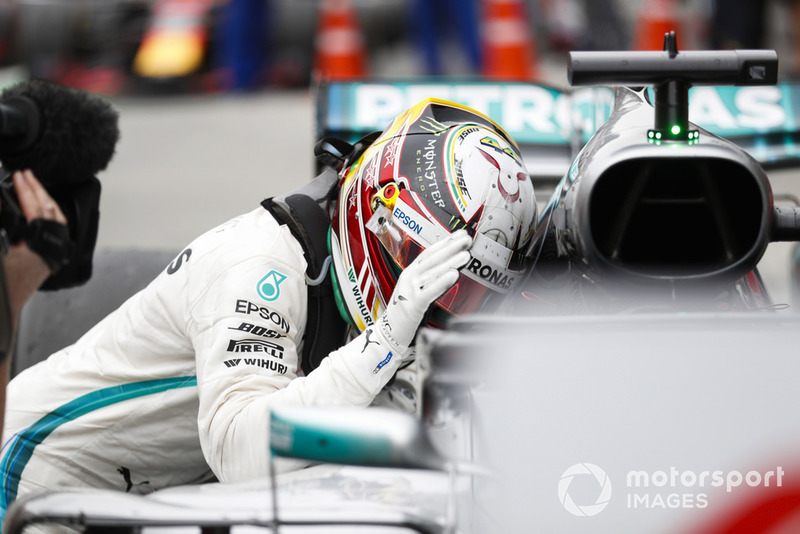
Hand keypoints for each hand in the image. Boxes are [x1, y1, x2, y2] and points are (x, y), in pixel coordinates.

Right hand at [3, 170, 67, 319]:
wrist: (6, 309)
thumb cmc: (6, 283)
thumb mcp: (1, 249)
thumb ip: (1, 219)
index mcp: (39, 246)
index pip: (36, 210)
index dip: (25, 191)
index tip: (18, 176)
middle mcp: (51, 249)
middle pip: (50, 211)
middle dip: (37, 190)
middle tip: (26, 174)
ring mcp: (53, 253)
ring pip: (56, 220)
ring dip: (43, 200)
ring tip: (32, 185)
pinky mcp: (50, 257)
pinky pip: (54, 229)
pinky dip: (46, 215)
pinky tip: (38, 208)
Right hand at [376, 229, 471, 352]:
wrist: (388, 334)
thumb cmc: (404, 313)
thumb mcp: (416, 290)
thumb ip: (430, 279)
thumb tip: (450, 268)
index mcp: (410, 272)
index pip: (429, 253)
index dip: (445, 243)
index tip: (460, 235)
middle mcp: (409, 278)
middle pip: (432, 259)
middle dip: (450, 247)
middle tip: (466, 240)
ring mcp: (409, 290)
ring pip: (433, 273)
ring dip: (451, 262)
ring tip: (465, 255)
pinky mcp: (413, 305)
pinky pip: (429, 291)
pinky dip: (442, 282)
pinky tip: (453, 275)